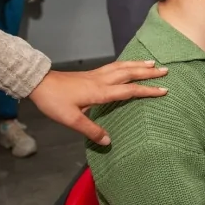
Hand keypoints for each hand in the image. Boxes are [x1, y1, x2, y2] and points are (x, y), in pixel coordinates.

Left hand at [28, 60, 167, 144]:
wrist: (39, 82)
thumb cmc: (55, 101)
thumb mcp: (71, 120)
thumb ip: (91, 130)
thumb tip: (108, 142)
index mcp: (101, 92)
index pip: (130, 90)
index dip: (148, 90)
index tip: (164, 90)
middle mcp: (102, 80)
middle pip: (130, 73)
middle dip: (148, 72)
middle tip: (165, 70)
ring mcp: (97, 75)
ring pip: (123, 67)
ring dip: (139, 64)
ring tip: (152, 63)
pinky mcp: (91, 73)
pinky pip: (114, 66)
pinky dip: (126, 64)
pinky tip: (128, 64)